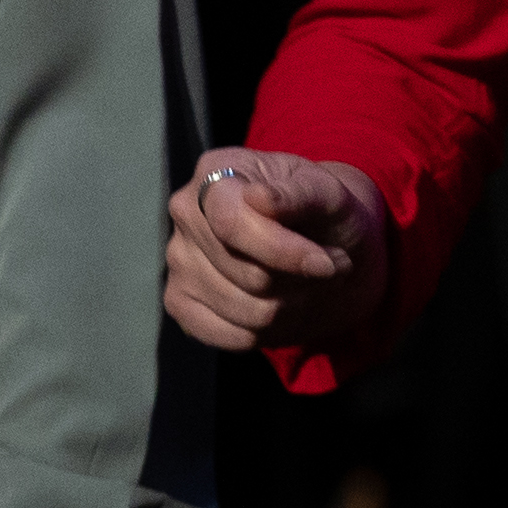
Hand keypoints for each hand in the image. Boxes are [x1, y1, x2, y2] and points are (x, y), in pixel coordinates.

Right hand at [162, 148, 394, 355]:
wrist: (322, 247)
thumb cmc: (325, 214)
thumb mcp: (330, 195)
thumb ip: (299, 194)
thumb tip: (258, 197)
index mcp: (216, 171)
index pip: (233, 224)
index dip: (283, 251)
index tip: (328, 263)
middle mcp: (185, 212)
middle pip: (247, 273)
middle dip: (298, 278)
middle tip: (326, 266)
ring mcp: (178, 259)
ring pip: (245, 310)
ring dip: (291, 306)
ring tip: (307, 283)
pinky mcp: (179, 301)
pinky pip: (228, 335)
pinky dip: (267, 331)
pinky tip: (279, 305)